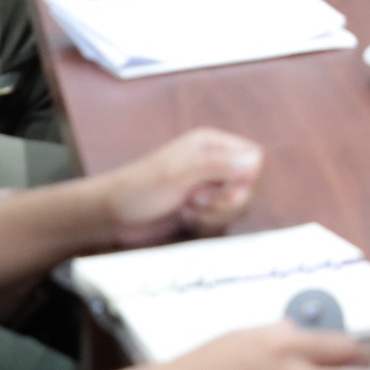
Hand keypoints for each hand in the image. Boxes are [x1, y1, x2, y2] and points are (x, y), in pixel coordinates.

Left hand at [97, 127, 264, 246]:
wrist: (113, 218)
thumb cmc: (140, 188)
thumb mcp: (178, 173)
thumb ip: (218, 165)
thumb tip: (256, 162)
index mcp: (211, 144)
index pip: (254, 157)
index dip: (246, 177)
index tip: (224, 188)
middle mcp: (215, 165)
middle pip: (250, 186)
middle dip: (227, 201)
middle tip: (196, 201)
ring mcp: (209, 189)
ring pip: (238, 207)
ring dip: (215, 215)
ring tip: (187, 210)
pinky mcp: (204, 212)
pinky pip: (224, 222)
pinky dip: (207, 225)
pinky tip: (185, 220)